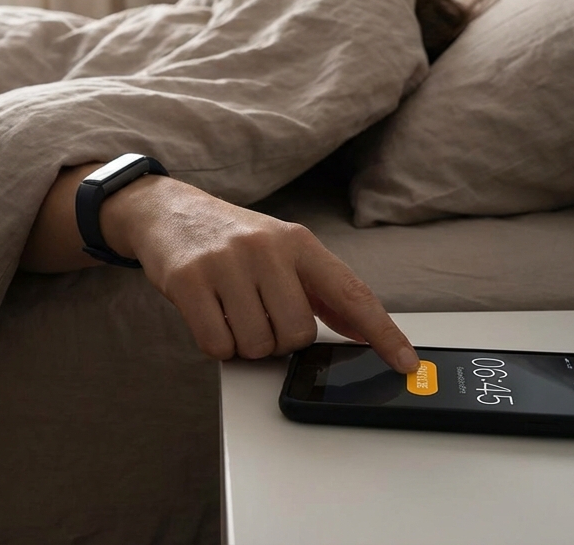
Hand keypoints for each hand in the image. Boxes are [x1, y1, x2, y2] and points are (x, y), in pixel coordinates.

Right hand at [103, 175, 419, 373]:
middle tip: (260, 314)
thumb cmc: (232, 239)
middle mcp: (266, 249)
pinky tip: (211, 315)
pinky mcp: (189, 281)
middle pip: (297, 334)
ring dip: (246, 344)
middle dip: (279, 339)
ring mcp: (226, 264)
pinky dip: (217, 344)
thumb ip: (323, 291)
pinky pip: (218, 345)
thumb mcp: (282, 251)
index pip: (352, 294)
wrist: (168, 211)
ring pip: (258, 345)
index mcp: (299, 242)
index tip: (406, 362)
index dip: (383, 333)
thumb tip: (365, 331)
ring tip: (233, 311)